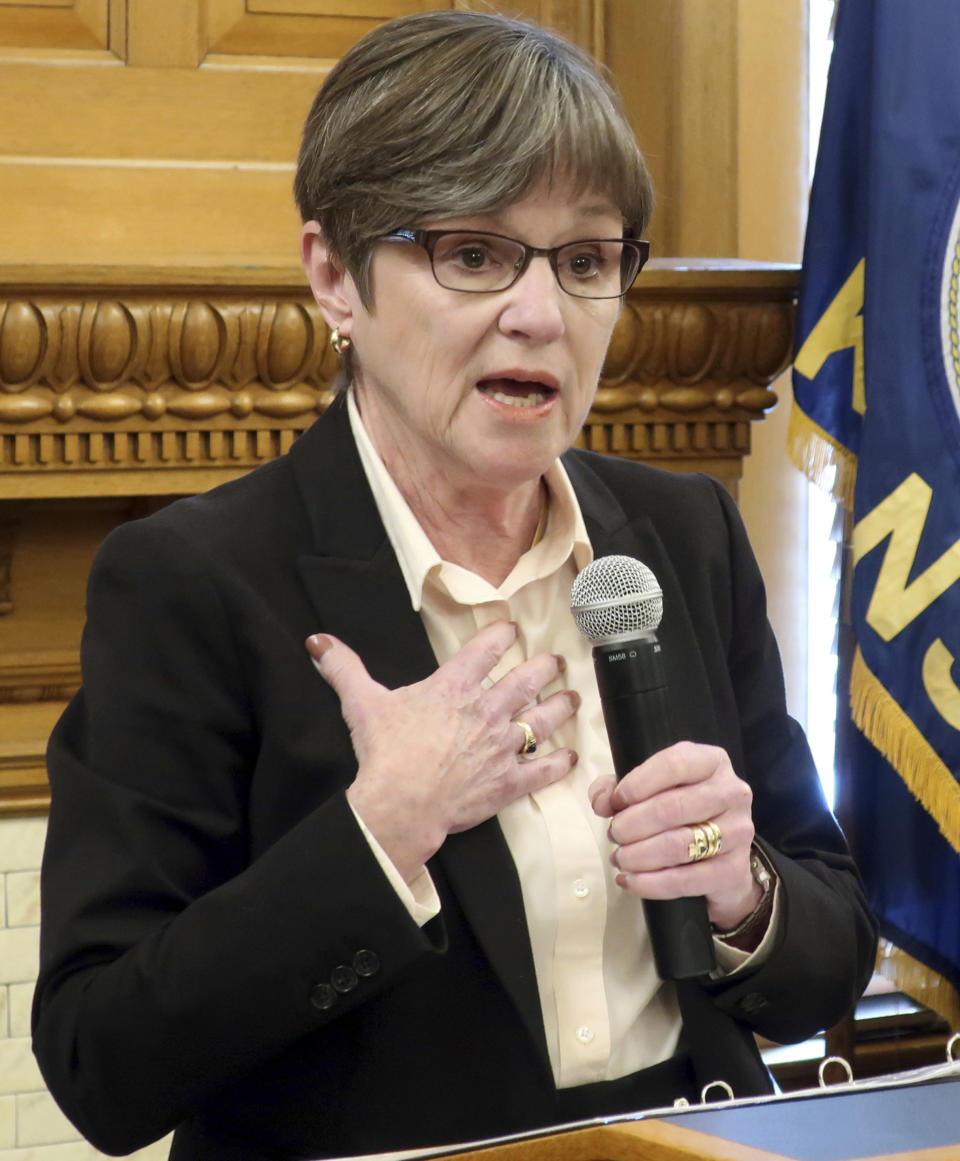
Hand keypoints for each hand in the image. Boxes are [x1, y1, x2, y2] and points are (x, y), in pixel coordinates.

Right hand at [307, 621, 578, 881]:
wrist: (401, 802)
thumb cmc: (385, 753)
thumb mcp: (362, 703)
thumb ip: (344, 668)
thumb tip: (318, 642)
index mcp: (454, 686)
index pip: (486, 648)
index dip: (502, 634)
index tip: (511, 629)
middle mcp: (486, 710)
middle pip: (526, 679)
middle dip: (544, 667)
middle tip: (555, 661)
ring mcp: (501, 746)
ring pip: (543, 719)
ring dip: (560, 707)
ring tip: (571, 697)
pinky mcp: (508, 781)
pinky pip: (543, 770)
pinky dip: (559, 763)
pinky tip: (570, 757)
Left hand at [589, 741, 761, 929]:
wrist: (722, 857)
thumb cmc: (681, 812)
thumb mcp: (651, 788)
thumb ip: (619, 787)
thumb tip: (601, 801)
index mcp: (712, 761)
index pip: (673, 764)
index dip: (636, 784)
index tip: (614, 803)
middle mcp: (732, 792)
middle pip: (672, 808)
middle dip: (631, 824)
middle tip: (614, 835)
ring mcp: (738, 831)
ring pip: (678, 845)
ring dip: (638, 855)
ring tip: (619, 858)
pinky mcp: (733, 870)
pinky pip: (685, 880)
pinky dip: (650, 883)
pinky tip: (630, 881)